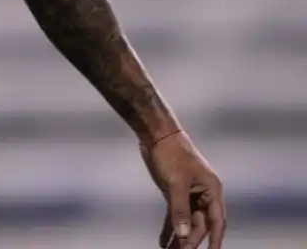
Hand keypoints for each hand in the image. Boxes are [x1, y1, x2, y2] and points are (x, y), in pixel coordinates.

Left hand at [141, 130, 225, 248]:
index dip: (215, 239)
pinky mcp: (174, 192)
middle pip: (200, 224)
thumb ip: (180, 210)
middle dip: (191, 240)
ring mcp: (188, 194)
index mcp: (212, 191)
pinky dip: (169, 227)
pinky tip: (163, 241)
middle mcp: (203, 194)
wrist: (156, 134)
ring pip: (186, 221)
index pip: (216, 222)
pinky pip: (174, 215)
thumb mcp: (176, 184)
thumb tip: (184, 235)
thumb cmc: (172, 154)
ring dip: (179, 237)